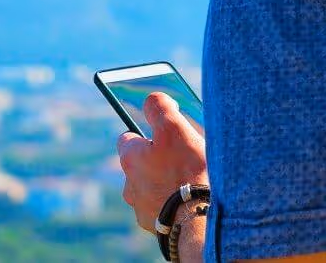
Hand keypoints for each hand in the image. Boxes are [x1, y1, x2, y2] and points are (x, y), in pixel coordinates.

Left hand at [117, 92, 208, 232]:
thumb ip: (159, 108)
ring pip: (150, 186)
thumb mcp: (174, 128)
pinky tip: (188, 197)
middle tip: (181, 154)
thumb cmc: (187, 171)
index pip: (127, 137)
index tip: (162, 132)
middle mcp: (129, 185)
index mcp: (130, 158)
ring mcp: (141, 208)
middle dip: (156, 158)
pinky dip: (171, 201)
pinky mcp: (155, 225)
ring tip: (188, 178)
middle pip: (140, 163)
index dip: (145, 131)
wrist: (198, 221)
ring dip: (164, 180)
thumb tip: (152, 99)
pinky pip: (161, 206)